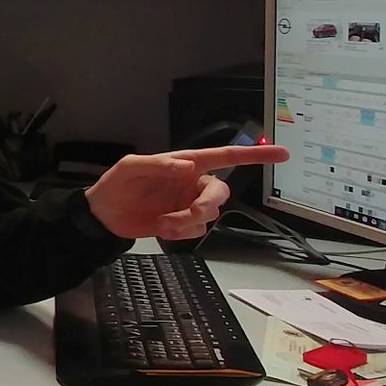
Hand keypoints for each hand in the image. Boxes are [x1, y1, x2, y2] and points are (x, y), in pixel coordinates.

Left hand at [84, 143, 288, 239]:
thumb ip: (158, 164)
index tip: (281, 154)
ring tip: (161, 222)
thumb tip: (187, 167)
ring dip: (187, 221)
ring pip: (209, 215)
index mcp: (184, 163)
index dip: (254, 154)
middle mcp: (192, 182)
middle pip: (221, 193)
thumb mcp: (130, 168)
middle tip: (185, 215)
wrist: (104, 216)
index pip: (225, 156)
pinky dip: (182, 232)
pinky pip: (198, 231)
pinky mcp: (184, 223)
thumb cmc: (115, 185)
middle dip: (206, 206)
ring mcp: (189, 204)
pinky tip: (162, 227)